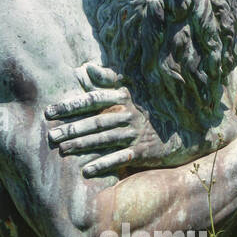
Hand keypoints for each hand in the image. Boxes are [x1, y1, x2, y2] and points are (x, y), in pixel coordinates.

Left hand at [46, 62, 236, 177]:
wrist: (186, 128)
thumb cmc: (155, 107)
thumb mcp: (134, 87)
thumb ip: (109, 78)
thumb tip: (87, 67)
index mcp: (124, 98)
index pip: (92, 100)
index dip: (70, 106)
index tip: (50, 112)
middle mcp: (129, 115)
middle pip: (95, 121)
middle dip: (71, 128)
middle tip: (51, 136)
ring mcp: (136, 134)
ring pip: (104, 140)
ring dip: (82, 145)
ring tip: (63, 150)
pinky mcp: (144, 152)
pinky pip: (120, 158)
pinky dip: (103, 164)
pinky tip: (87, 169)